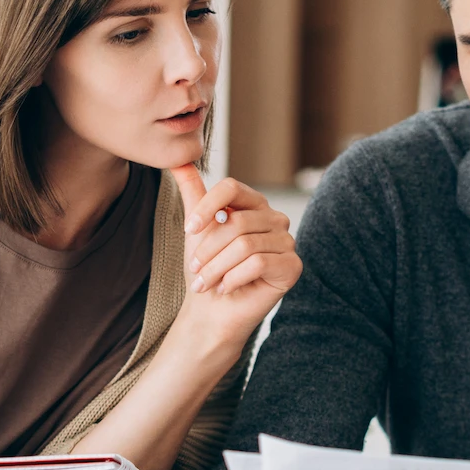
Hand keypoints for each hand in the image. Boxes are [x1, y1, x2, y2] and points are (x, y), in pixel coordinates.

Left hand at [172, 165, 301, 351]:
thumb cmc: (208, 268)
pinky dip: (234, 278)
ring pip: (245, 245)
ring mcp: (287, 242)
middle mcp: (275, 219)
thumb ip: (193, 193)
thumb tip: (177, 160)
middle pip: (237, 221)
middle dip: (208, 249)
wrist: (213, 309)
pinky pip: (259, 263)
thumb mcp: (197, 228)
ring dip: (217, 267)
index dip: (207, 207)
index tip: (188, 229)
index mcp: (254, 204)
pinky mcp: (293, 266)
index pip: (232, 187)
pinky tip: (226, 288)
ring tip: (205, 282)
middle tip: (195, 268)